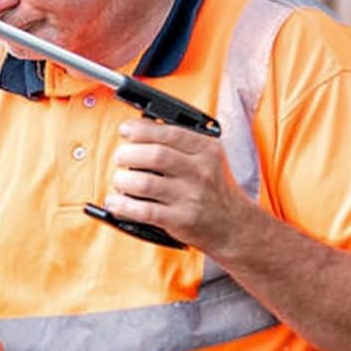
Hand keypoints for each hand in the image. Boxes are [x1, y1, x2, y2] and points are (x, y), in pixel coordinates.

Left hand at [102, 119, 250, 253]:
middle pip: (155, 156)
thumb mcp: (207, 158)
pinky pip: (144, 211)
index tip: (125, 130)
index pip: (170, 133)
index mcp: (207, 150)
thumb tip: (141, 124)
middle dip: (128, 154)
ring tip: (120, 181)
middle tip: (120, 157)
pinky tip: (115, 202)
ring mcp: (191, 197)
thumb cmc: (213, 188)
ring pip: (145, 183)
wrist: (234, 225)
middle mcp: (201, 172)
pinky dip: (123, 205)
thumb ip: (178, 141)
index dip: (141, 129)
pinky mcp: (180, 220)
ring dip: (122, 181)